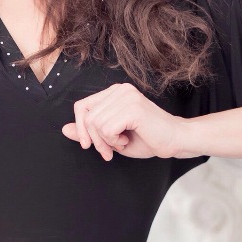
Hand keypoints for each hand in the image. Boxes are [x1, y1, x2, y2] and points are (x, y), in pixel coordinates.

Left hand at [61, 82, 184, 160]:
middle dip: (94, 139)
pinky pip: (106, 128)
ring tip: (121, 143)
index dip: (81, 128)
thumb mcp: (111, 137)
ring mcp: (126, 96)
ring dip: (105, 142)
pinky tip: (127, 139)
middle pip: (87, 116)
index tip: (88, 145)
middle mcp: (120, 90)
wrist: (176, 141)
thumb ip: (89, 131)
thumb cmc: (148, 139)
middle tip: (108, 151)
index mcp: (114, 92)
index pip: (82, 106)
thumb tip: (64, 129)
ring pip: (95, 123)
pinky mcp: (132, 108)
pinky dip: (114, 141)